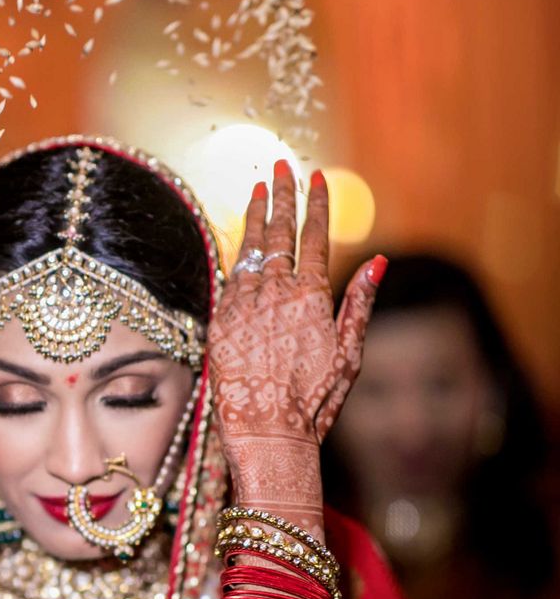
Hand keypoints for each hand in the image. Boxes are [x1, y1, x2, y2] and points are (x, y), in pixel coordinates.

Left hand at [209, 162, 382, 456]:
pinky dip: (236, 251)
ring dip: (256, 216)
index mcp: (312, 296)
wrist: (267, 432)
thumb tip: (378, 261)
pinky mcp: (220, 321)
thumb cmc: (313, 402)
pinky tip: (240, 238)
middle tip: (280, 166)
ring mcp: (244, 304)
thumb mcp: (349, 354)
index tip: (316, 178)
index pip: (315, 237)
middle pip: (279, 232)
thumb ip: (359, 303)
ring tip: (258, 189)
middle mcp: (276, 293)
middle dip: (281, 195)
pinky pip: (229, 276)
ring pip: (250, 249)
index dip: (316, 205)